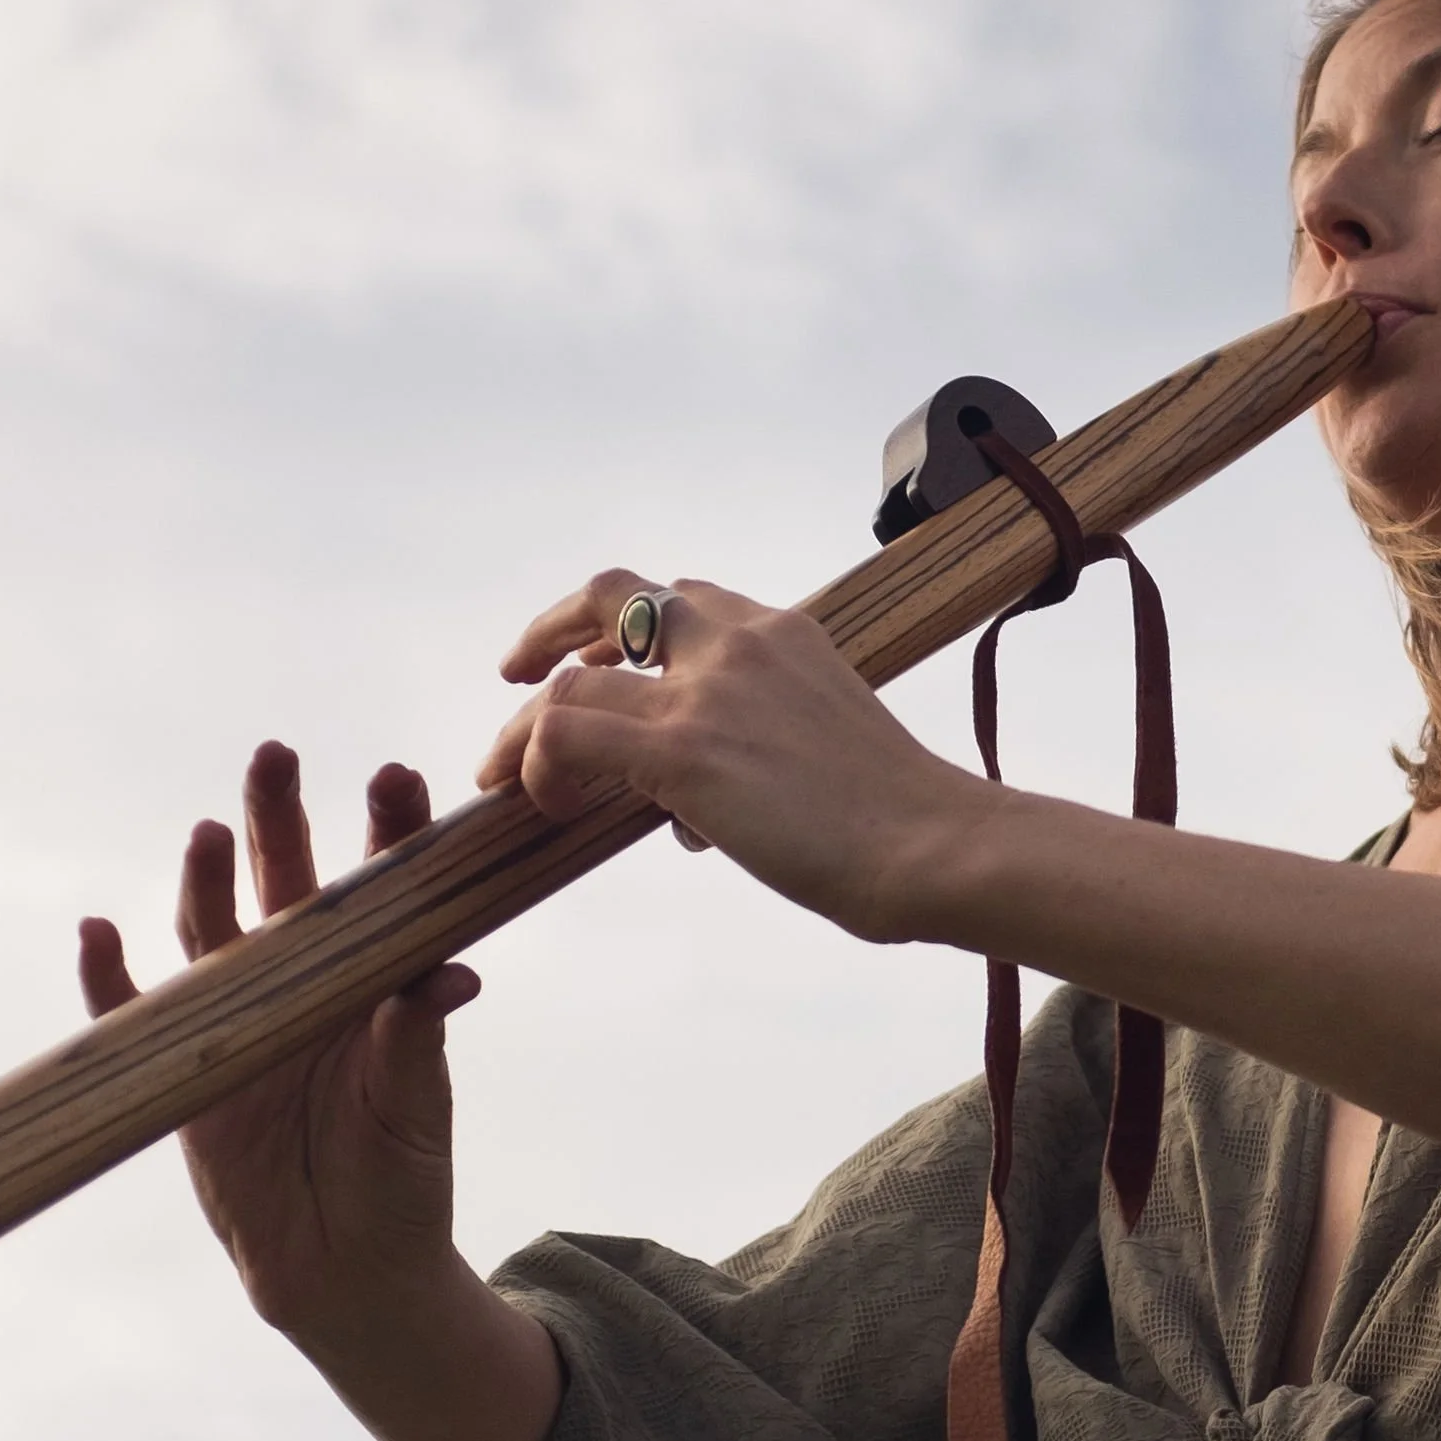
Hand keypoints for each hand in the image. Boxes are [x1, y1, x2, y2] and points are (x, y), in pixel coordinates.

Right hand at [80, 743, 479, 1338]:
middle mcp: (302, 984)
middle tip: (278, 755)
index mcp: (372, 980)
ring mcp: (239, 1021)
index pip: (378, 889)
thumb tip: (451, 970)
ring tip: (209, 832)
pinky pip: (135, 1013)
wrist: (348, 1267)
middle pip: (283, 883)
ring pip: (212, 931)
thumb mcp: (415, 1105)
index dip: (385, 831)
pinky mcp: (185, 1070)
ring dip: (205, 881)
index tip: (398, 777)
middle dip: (278, 818)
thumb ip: (417, 1036)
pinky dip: (110, 974)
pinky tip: (99, 929)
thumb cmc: (399, 1176)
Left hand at [482, 570, 988, 942]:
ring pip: (569, 681)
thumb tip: (698, 808)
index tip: (607, 667)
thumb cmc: (904, 823)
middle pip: (614, 595)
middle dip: (553, 631)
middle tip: (516, 672)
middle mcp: (741, 643)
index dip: (629, 631)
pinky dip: (536, 766)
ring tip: (504, 777)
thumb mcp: (833, 747)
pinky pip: (565, 734)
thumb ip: (769, 747)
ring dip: (523, 729)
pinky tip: (550, 808)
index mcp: (787, 635)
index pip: (687, 600)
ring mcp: (706, 692)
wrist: (936, 845)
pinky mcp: (681, 750)